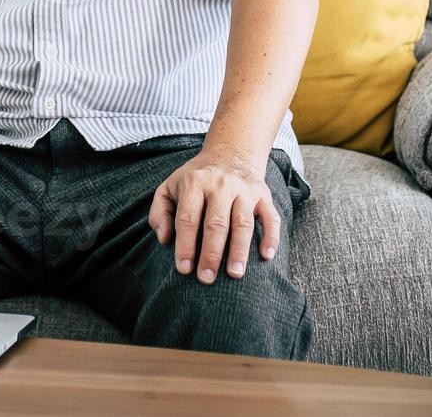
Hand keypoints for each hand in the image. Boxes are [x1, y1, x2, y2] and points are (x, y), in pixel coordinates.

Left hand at [149, 150, 278, 284]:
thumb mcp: (170, 186)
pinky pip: (271, 217)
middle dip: (211, 253)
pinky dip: (271, 236)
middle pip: (216, 223)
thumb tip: (164, 239)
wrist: (230, 153)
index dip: (185, 245)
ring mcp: (245, 190)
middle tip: (206, 278)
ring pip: (243, 222)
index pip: (188, 218)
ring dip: (239, 250)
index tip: (184, 269)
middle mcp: (221, 185)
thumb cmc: (196, 178)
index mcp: (194, 183)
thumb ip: (160, 211)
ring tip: (235, 274)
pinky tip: (266, 255)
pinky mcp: (263, 195)